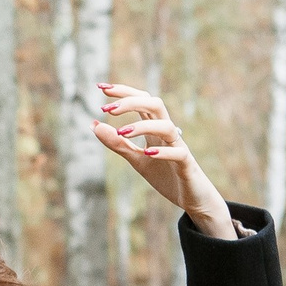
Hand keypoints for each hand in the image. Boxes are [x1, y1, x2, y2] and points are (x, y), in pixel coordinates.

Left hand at [92, 84, 237, 239]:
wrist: (192, 198)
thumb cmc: (165, 175)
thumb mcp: (137, 159)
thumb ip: (117, 144)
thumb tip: (94, 124)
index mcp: (155, 129)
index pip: (141, 101)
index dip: (124, 92)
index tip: (101, 87)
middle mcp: (168, 133)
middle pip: (155, 105)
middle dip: (131, 101)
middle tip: (107, 109)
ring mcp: (179, 147)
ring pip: (167, 126)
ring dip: (143, 126)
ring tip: (122, 132)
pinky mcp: (187, 165)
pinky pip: (178, 154)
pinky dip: (163, 152)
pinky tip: (147, 153)